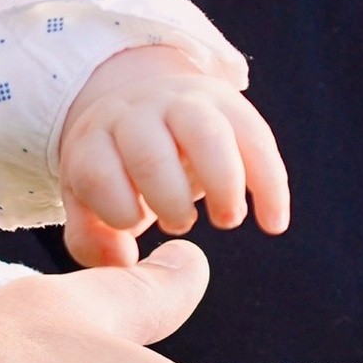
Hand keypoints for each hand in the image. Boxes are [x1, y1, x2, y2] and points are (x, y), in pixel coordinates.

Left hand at [54, 46, 289, 270]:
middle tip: (180, 223)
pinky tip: (273, 223)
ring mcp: (184, 102)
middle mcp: (137, 114)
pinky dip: (269, 184)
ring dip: (223, 185)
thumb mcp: (89, 199)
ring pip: (207, 134)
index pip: (98, 173)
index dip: (119, 211)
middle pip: (150, 155)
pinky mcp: (229, 103)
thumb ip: (92, 238)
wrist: (143, 102)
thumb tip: (124, 260)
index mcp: (95, 138)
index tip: (136, 226)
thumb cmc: (117, 170)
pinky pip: (256, 139)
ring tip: (227, 220)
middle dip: (170, 201)